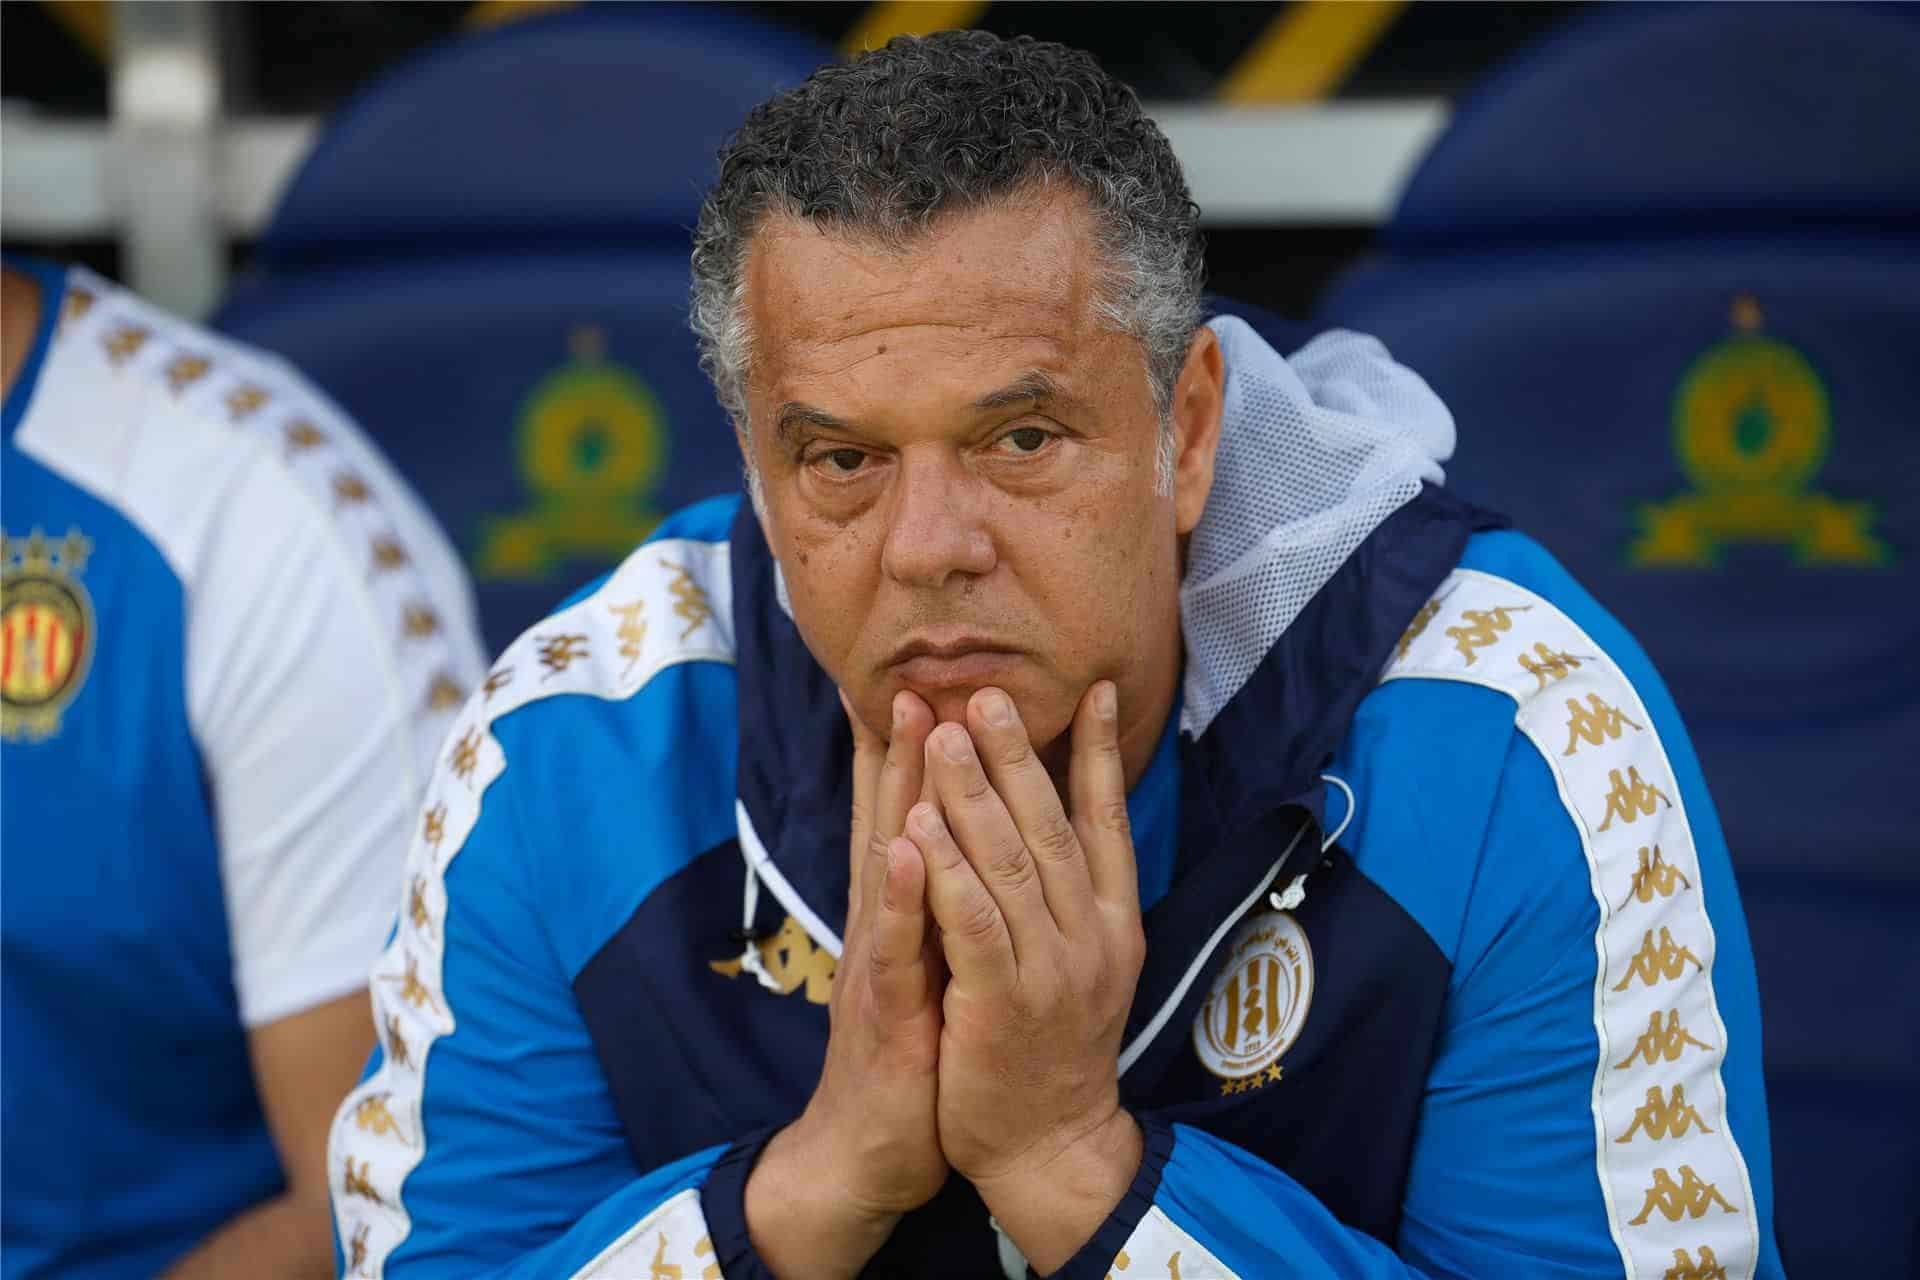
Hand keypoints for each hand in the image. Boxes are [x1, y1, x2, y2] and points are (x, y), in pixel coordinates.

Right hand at [745, 690, 947, 1278]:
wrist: (869, 1152)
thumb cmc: (911, 1056)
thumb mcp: (931, 968)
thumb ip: (939, 904)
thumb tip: (962, 845)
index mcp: (907, 911)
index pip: (912, 813)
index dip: (917, 749)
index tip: (931, 675)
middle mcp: (888, 922)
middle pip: (896, 813)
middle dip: (906, 739)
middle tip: (916, 658)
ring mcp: (881, 960)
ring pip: (889, 859)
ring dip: (897, 786)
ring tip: (908, 716)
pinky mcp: (885, 1010)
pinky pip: (895, 946)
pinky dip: (900, 896)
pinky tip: (906, 848)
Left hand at [904, 682, 1146, 1271]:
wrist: (1047, 1148)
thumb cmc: (1050, 1045)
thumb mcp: (1083, 961)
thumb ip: (1071, 891)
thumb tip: (1060, 812)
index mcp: (1113, 922)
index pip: (1109, 821)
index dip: (1101, 753)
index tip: (1094, 689)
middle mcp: (1091, 938)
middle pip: (1053, 826)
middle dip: (1018, 754)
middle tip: (986, 692)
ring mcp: (1050, 972)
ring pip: (1011, 864)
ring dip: (973, 794)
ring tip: (942, 733)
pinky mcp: (1001, 1005)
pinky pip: (974, 925)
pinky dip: (946, 874)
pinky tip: (918, 828)